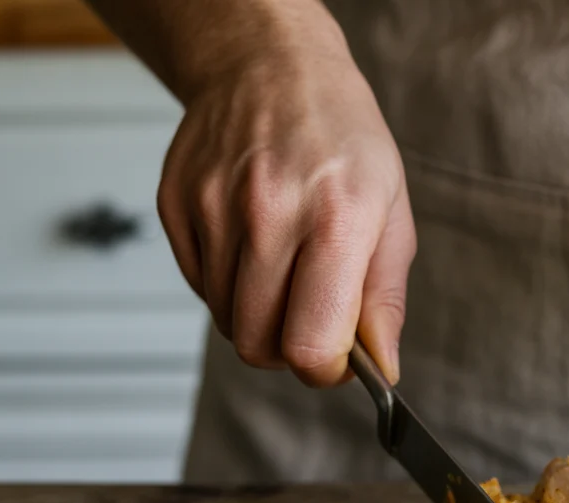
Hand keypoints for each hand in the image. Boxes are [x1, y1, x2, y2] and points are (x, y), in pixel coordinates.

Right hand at [158, 46, 414, 385]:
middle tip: (313, 317)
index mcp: (337, 220)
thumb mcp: (392, 214)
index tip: (337, 359)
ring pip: (227, 322)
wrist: (269, 66)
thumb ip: (386, 299)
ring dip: (259, 317)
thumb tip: (381, 368)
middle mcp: (269, 213)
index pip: (309, 344)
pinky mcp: (175, 206)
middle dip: (290, 350)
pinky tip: (253, 246)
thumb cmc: (343, 140)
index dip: (324, 369)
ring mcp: (213, 208)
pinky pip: (200, 287)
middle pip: (260, 345)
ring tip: (286, 269)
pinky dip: (228, 286)